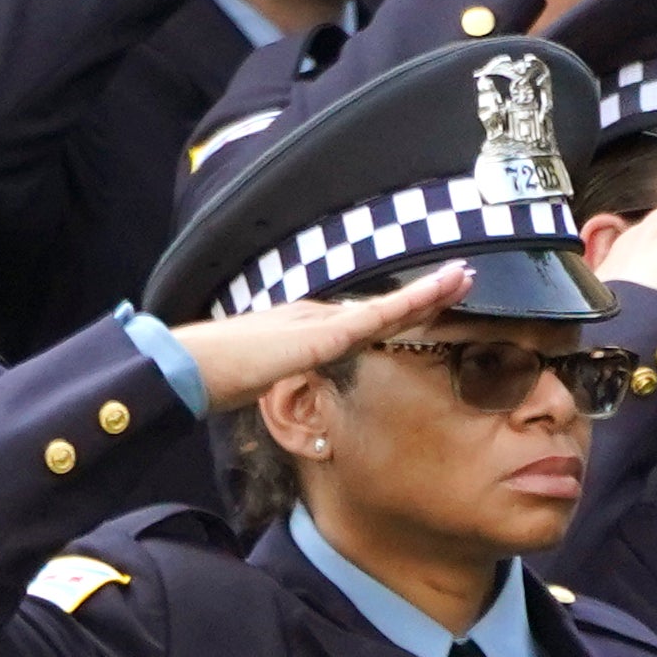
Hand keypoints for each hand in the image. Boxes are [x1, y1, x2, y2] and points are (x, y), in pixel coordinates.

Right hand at [166, 257, 470, 407]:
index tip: (427, 303)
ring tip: (463, 277)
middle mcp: (317, 318)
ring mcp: (322, 322)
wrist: (193, 367)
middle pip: (383, 308)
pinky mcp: (326, 333)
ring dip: (429, 293)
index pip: (362, 320)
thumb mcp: (258, 378)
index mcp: (304, 330)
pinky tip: (438, 292)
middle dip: (424, 295)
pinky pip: (379, 315)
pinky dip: (412, 302)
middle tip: (461, 277)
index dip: (399, 310)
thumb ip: (281, 374)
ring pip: (389, 307)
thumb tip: (290, 379)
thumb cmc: (215, 376)